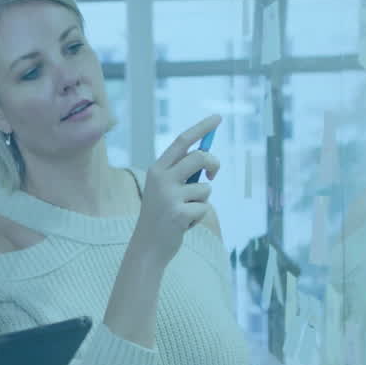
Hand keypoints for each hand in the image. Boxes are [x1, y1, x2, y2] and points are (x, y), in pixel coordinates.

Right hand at [136, 114, 221, 267]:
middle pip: (199, 157)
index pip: (182, 142)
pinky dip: (198, 217)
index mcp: (156, 169)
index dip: (201, 128)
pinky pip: (204, 208)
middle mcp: (161, 179)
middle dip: (214, 164)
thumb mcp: (165, 190)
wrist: (147, 247)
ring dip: (202, 201)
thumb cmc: (161, 216)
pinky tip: (183, 225)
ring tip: (186, 212)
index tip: (218, 118)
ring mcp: (169, 196)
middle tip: (214, 175)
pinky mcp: (179, 214)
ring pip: (205, 188)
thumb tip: (208, 159)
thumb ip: (182, 174)